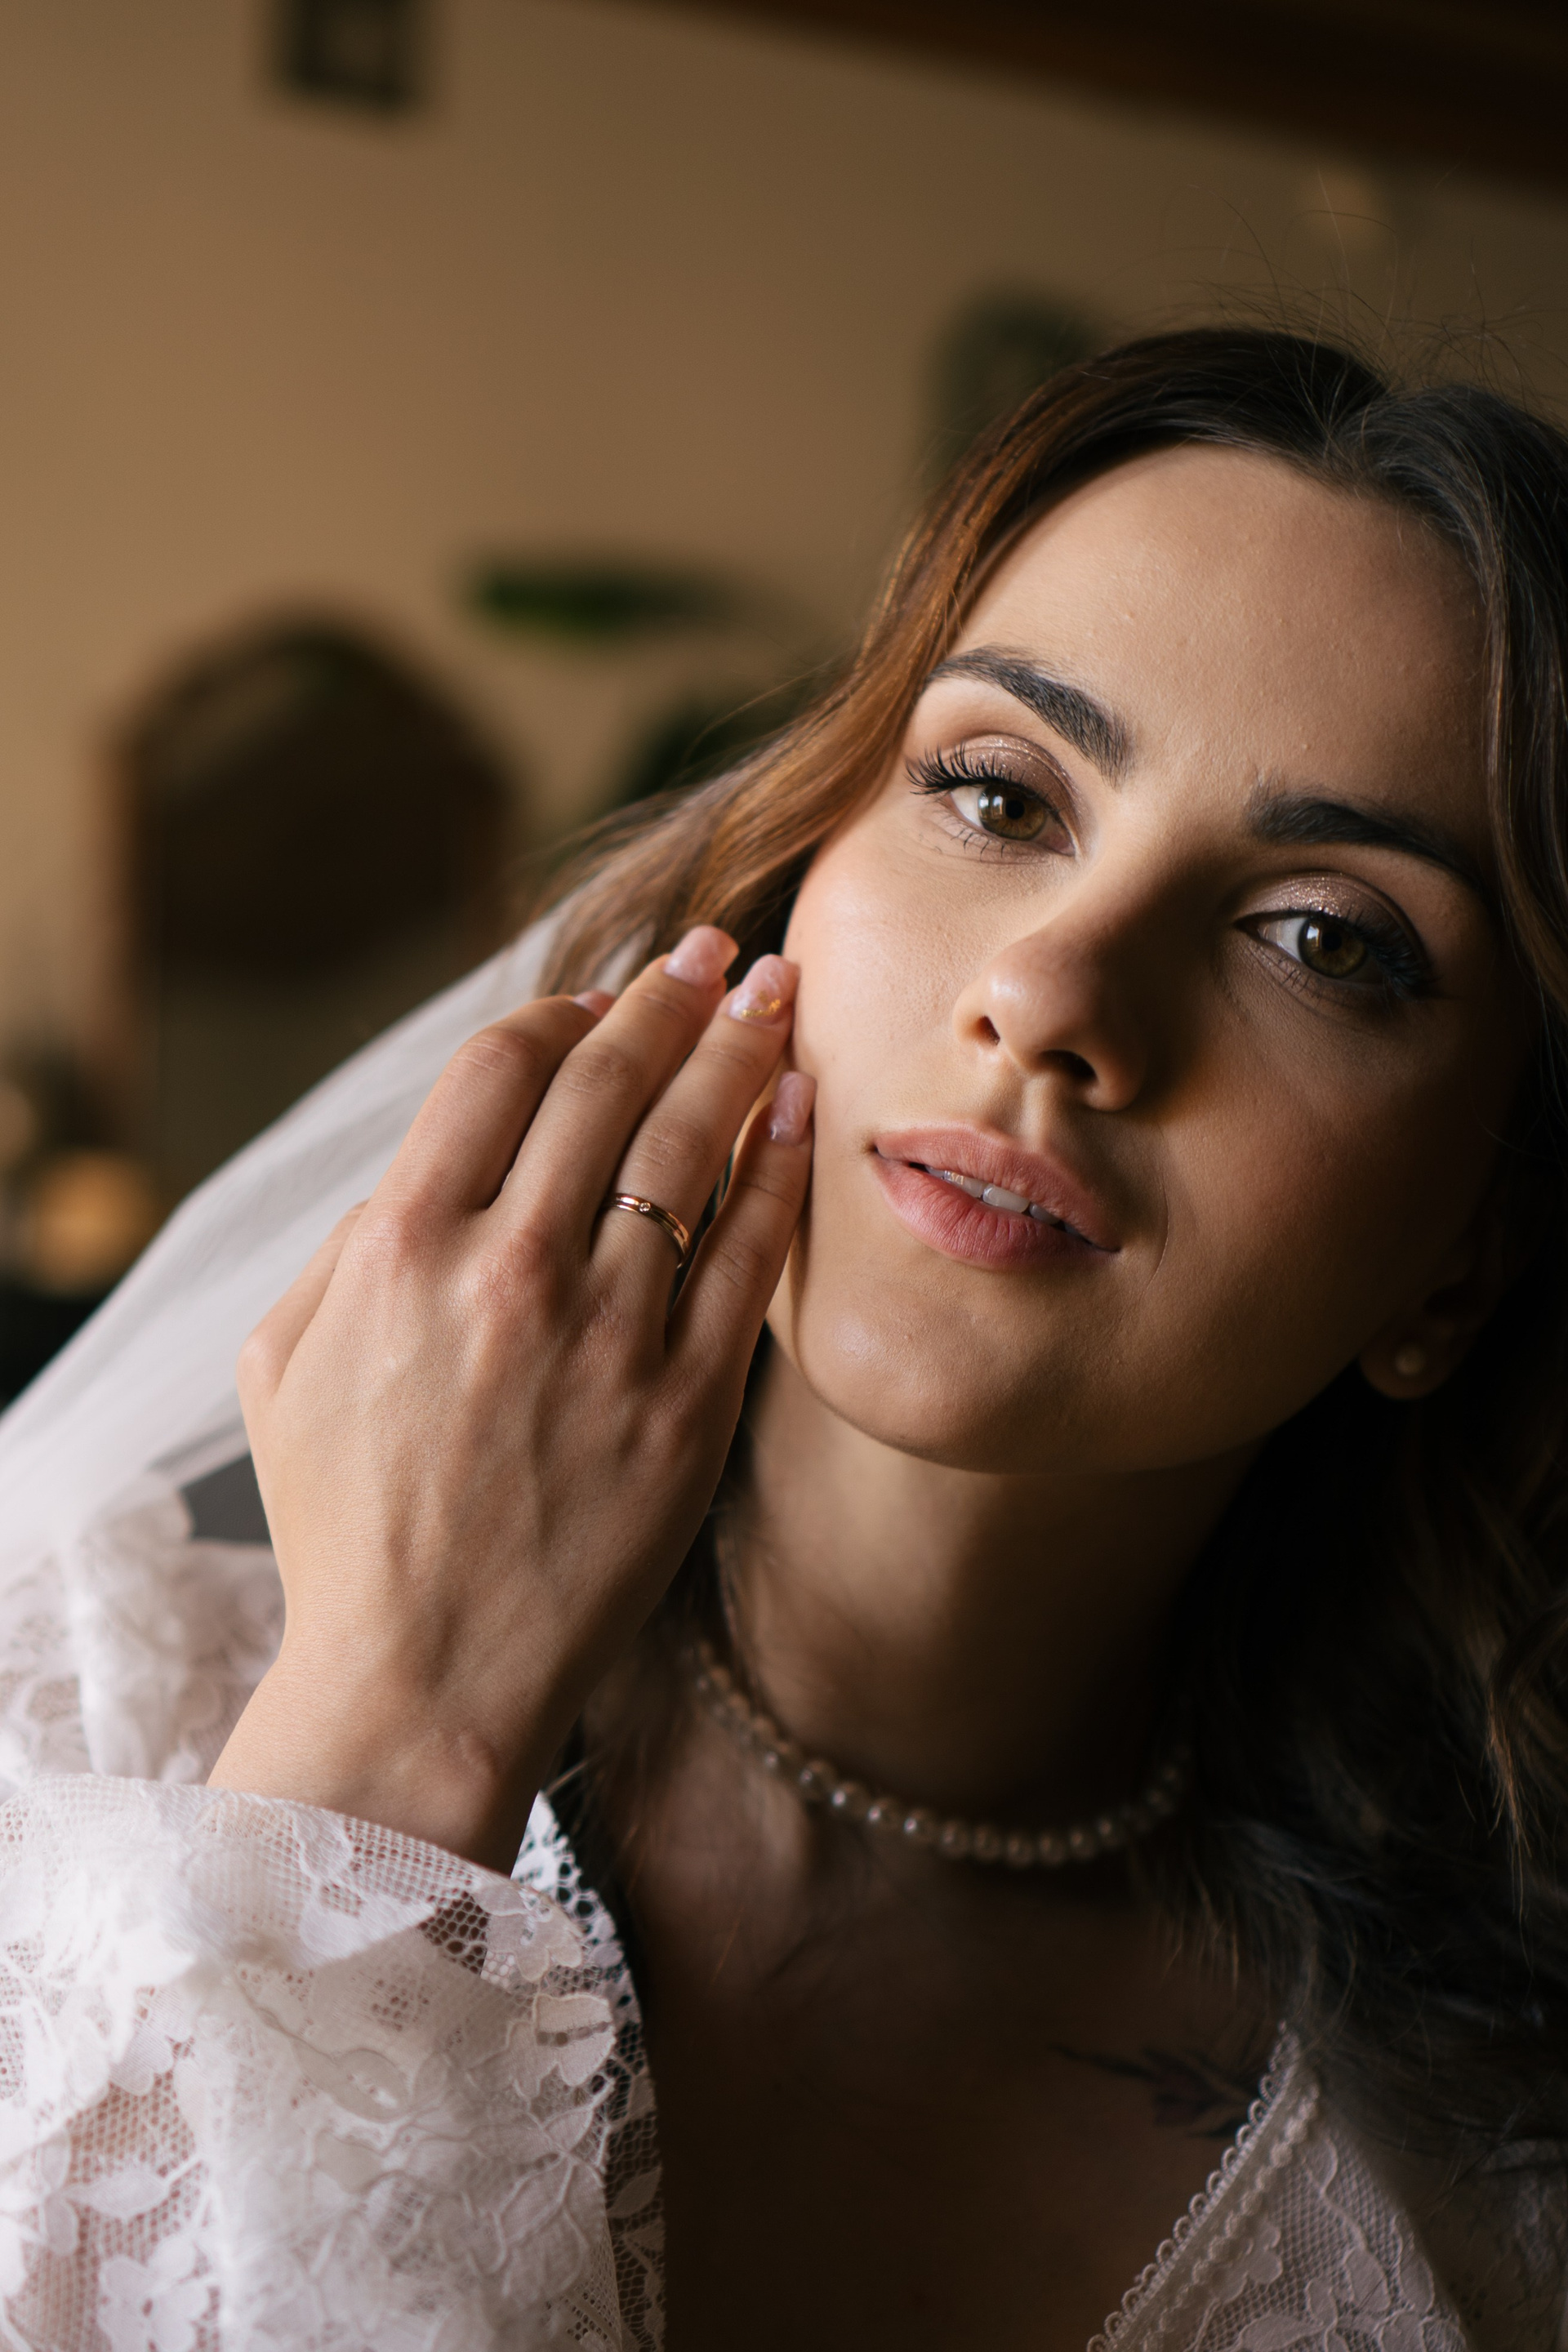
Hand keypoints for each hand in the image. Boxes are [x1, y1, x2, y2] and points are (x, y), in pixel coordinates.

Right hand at [209, 927, 812, 1869]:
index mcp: (403, 1244)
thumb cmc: (346, 1523)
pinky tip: (799, 1112)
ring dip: (739, 1054)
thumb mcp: (286, 1362)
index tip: (596, 999)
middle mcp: (510, 1270)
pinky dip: (777, 1171)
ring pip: (691, 1150)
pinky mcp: (687, 1403)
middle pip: (608, 1084)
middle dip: (669, 997)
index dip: (556, 1013)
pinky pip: (748, 1259)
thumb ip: (354, 1240)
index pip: (498, 1067)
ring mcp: (608, 1334)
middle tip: (715, 953)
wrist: (424, 1677)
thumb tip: (432, 1159)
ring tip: (776, 997)